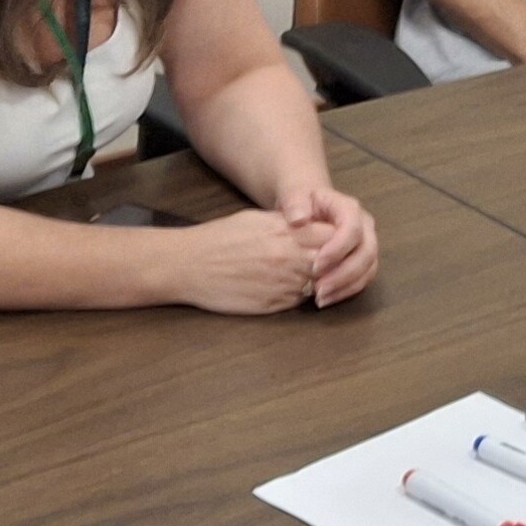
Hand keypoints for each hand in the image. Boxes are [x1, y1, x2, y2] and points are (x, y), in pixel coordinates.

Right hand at [169, 207, 337, 314]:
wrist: (189, 266)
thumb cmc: (218, 239)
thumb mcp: (257, 220)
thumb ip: (288, 224)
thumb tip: (309, 226)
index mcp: (286, 233)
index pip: (332, 235)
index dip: (337, 238)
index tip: (333, 239)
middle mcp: (290, 259)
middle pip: (332, 262)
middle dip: (334, 262)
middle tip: (327, 260)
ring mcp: (284, 284)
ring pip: (320, 283)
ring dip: (318, 280)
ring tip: (306, 274)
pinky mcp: (274, 305)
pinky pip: (300, 300)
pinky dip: (300, 294)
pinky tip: (286, 287)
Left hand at [276, 181, 379, 305]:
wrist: (306, 205)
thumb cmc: (300, 201)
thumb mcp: (294, 195)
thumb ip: (294, 203)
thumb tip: (299, 219)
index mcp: (349, 208)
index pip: (353, 228)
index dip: (338, 249)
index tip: (315, 266)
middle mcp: (364, 226)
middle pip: (366, 252)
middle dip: (344, 274)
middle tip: (318, 289)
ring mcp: (367, 243)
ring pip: (369, 268)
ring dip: (346, 286)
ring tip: (321, 298)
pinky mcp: (363, 259)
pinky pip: (363, 278)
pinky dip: (347, 291)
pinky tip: (326, 299)